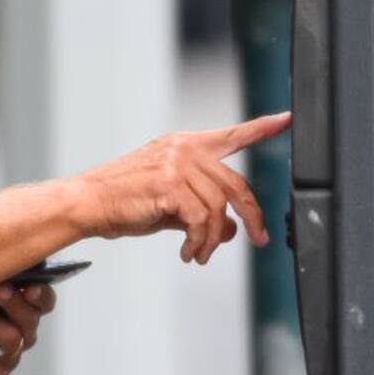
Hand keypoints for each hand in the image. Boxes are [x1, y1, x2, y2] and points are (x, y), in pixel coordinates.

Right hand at [70, 111, 290, 264]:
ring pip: (218, 208)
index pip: (231, 135)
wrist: (87, 203)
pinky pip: (201, 220)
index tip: (286, 120)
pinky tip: (189, 252)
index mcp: (185, 146)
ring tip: (200, 254)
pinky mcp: (169, 185)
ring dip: (213, 240)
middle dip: (252, 215)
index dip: (262, 128)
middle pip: (236, 183)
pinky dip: (200, 242)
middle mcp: (184, 149)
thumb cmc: (123, 201)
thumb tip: (232, 230)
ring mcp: (177, 164)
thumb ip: (203, 210)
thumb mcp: (170, 204)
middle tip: (259, 238)